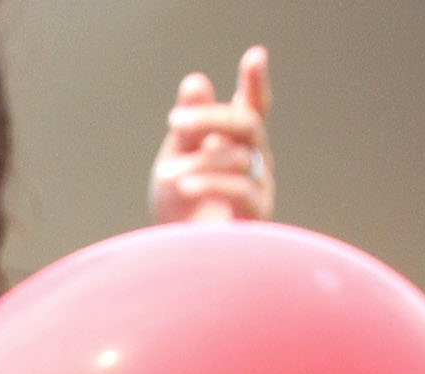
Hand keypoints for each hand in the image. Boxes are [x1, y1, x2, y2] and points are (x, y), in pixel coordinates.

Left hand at [149, 47, 274, 225]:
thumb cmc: (179, 213)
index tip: (256, 56)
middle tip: (174, 120)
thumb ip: (187, 127)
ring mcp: (259, 185)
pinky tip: (184, 184)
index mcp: (236, 142)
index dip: (255, 83)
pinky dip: (210, 182)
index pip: (252, 106)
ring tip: (165, 174)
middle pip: (248, 122)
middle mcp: (254, 159)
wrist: (178, 266)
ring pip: (237, 157)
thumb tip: (195, 82)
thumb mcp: (176, 161)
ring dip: (196, 162)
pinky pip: (240, 188)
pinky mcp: (257, 215)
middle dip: (211, 118)